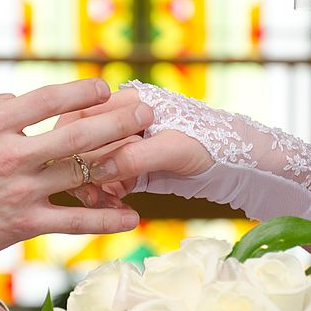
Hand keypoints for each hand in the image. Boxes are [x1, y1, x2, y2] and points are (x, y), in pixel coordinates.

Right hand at [0, 79, 154, 265]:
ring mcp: (22, 191)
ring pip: (82, 173)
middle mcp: (13, 155)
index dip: (80, 91)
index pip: (47, 99)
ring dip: (119, 160)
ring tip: (145, 150)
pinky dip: (104, 220)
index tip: (102, 87)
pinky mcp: (24, 224)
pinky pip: (72, 221)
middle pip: (77, 132)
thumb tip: (11, 100)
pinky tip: (130, 217)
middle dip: (117, 119)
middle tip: (144, 111)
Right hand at [54, 85, 211, 206]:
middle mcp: (123, 119)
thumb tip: (97, 172)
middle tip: (91, 198)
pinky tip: (115, 209)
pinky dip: (109, 195)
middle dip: (84, 171)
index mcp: (130, 101)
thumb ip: (134, 157)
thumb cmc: (210, 144)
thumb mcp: (173, 149)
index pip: (82, 115)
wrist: (239, 163)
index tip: (71, 171)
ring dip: (95, 187)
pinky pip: (110, 180)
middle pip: (84, 143)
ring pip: (95, 165)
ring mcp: (128, 144)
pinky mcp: (134, 166)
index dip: (71, 143)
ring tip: (106, 206)